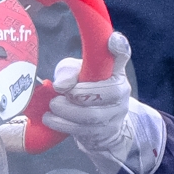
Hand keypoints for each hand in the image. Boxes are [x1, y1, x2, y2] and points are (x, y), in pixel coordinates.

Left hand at [43, 32, 166, 173]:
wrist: (99, 124)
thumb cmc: (84, 90)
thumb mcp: (75, 74)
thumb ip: (68, 72)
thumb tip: (61, 85)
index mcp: (115, 71)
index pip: (122, 55)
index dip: (119, 47)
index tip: (113, 40)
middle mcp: (121, 91)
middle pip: (109, 91)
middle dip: (79, 93)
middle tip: (59, 93)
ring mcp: (116, 114)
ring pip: (93, 114)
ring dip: (67, 111)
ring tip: (53, 105)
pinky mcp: (106, 132)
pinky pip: (84, 130)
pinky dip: (63, 124)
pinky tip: (50, 119)